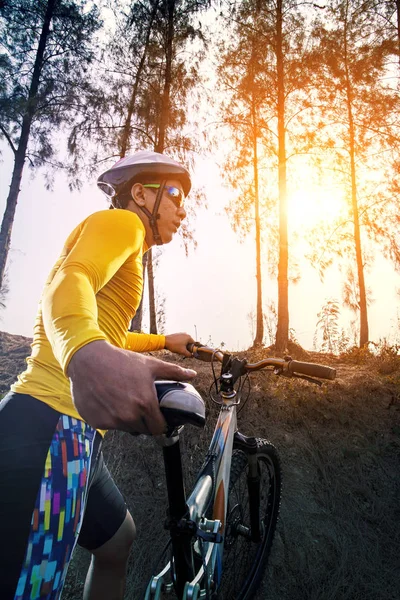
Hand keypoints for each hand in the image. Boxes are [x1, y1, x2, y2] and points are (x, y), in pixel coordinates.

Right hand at [67, 340, 196, 434]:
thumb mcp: (150, 365)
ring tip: (124, 402)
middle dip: (144, 421)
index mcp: (145, 404)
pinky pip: (109, 426)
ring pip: (126, 429)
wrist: (89, 359)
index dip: (160, 423)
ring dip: (128, 420)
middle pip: (143, 430)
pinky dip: (110, 418)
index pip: (158, 428)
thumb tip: (192, 374)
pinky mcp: (97, 422)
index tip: (157, 417)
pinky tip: (109, 403)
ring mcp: (111, 421)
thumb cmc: (121, 361)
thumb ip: (173, 372)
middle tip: (140, 407)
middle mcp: (129, 416)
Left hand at [165, 332, 194, 356]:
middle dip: (187, 348)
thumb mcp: (183, 352)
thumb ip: (189, 354)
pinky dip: (180, 344)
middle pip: (189, 343)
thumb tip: (192, 356)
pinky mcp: (177, 334)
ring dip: (183, 346)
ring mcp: (181, 334)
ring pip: (185, 342)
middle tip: (183, 352)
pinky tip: (176, 347)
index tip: (189, 353)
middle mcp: (186, 334)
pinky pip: (181, 340)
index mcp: (189, 337)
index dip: (192, 350)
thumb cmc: (174, 345)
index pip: (194, 344)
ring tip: (179, 349)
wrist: (165, 341)